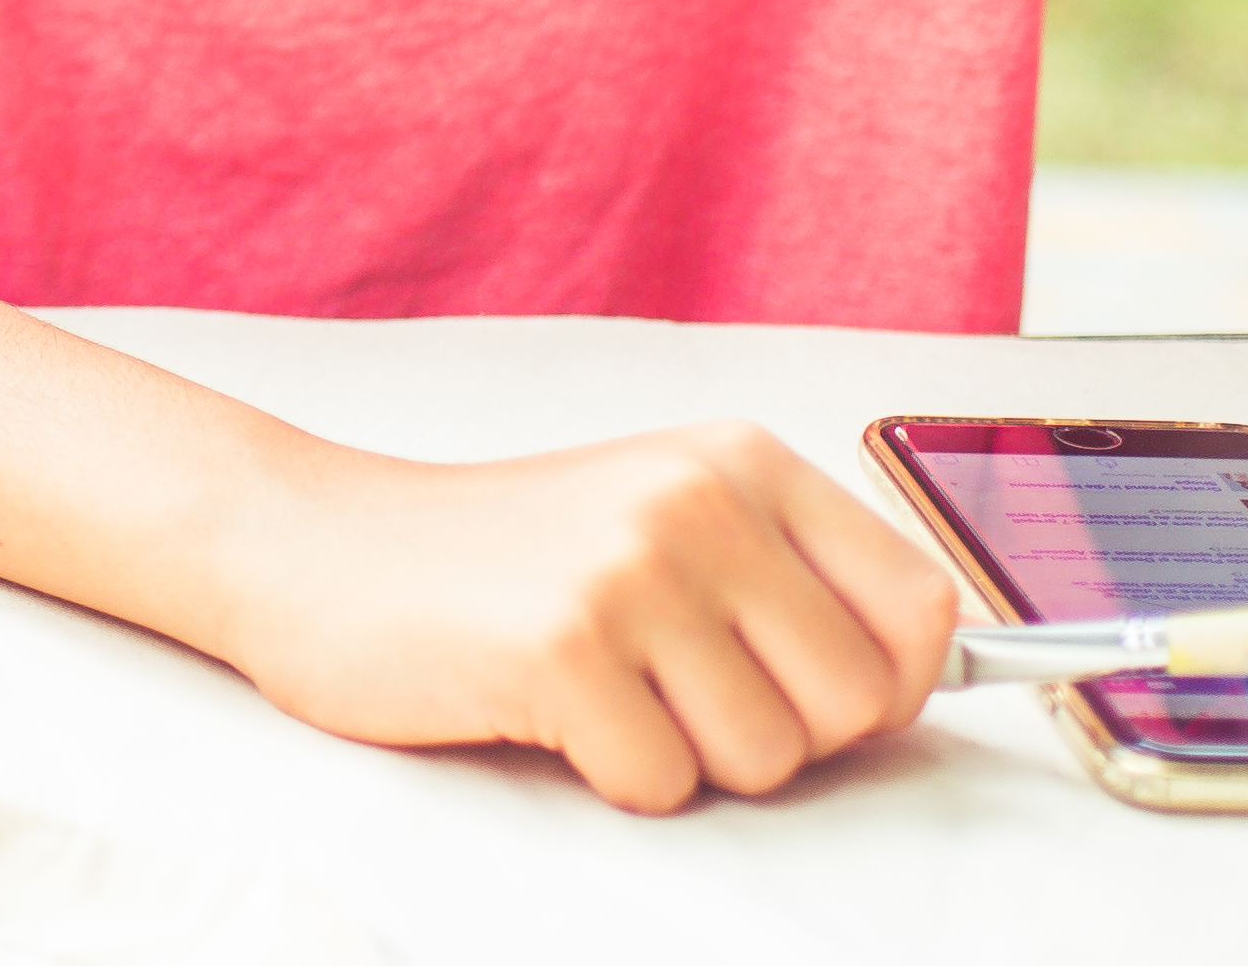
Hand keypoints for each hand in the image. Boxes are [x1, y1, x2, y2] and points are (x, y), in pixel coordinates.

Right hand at [211, 421, 958, 811]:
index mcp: (740, 461)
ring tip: (601, 689)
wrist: (315, 545)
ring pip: (763, 760)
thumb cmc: (498, 556)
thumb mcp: (658, 518)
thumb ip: (785, 579)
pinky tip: (545, 707)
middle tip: (670, 692)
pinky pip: (659, 786)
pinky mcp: (561, 647)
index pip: (919, 605)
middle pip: (852, 703)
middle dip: (775, 736)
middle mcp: (697, 500)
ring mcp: (629, 569)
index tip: (808, 691)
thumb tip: (933, 678)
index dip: (885, 684)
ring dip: (683, 757)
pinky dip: (606, 774)